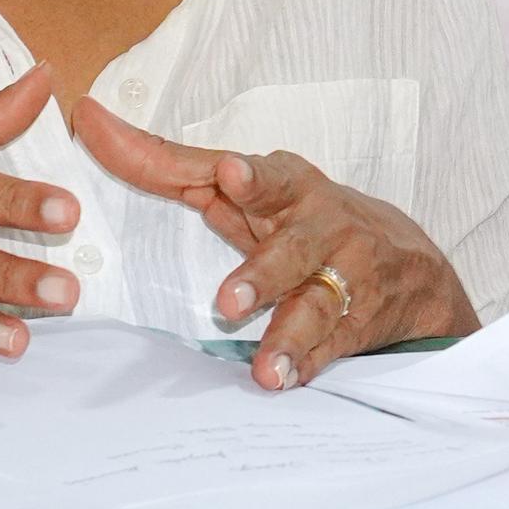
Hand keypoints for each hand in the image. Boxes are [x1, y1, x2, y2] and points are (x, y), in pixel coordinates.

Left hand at [65, 97, 480, 387]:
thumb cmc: (307, 220)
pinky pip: (330, 348)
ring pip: (316, 306)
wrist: (413, 269)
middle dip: (263, 273)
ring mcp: (345, 277)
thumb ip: (175, 167)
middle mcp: (322, 226)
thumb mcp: (255, 190)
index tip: (231, 175)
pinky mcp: (357, 322)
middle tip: (229, 300)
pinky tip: (287, 383)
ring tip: (266, 368)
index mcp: (290, 186)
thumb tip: (95, 126)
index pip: (256, 179)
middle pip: (294, 248)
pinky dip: (308, 366)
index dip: (242, 179)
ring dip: (287, 336)